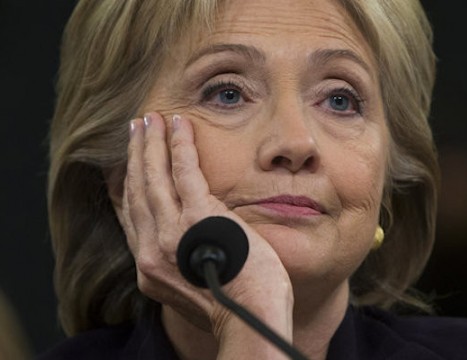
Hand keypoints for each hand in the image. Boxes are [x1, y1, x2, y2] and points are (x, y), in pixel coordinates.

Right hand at [118, 112, 292, 354]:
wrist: (250, 318)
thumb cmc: (235, 305)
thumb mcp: (195, 285)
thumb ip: (183, 260)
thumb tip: (189, 242)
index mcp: (151, 267)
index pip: (131, 217)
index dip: (126, 184)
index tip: (124, 164)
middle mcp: (151, 250)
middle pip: (137, 191)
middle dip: (136, 156)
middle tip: (136, 130)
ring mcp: (171, 233)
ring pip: (154, 177)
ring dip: (152, 144)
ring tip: (150, 120)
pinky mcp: (198, 217)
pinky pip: (183, 171)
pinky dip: (179, 145)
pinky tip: (178, 126)